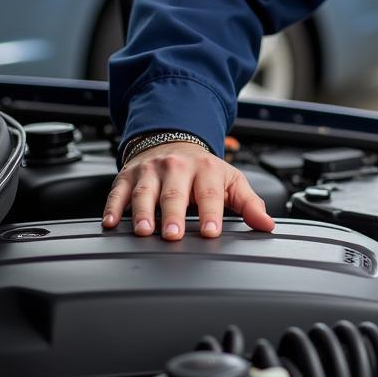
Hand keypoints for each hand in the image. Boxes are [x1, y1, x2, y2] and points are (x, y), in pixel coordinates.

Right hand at [102, 141, 275, 240]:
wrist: (174, 141)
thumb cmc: (204, 170)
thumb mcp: (231, 182)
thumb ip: (249, 204)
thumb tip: (267, 226)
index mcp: (206, 169)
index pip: (210, 193)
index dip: (210, 213)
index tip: (210, 233)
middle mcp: (177, 167)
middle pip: (175, 192)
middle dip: (173, 214)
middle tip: (172, 235)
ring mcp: (150, 171)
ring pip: (145, 192)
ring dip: (142, 212)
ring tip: (143, 231)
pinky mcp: (127, 176)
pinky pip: (117, 192)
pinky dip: (112, 207)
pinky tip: (110, 223)